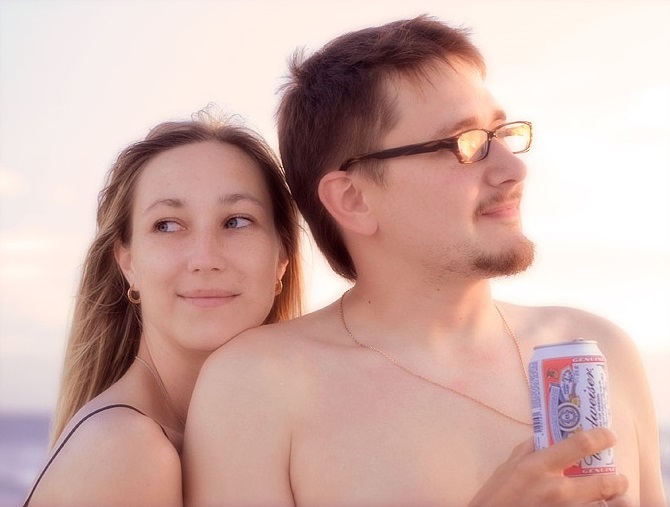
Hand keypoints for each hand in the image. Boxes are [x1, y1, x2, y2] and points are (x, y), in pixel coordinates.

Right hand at [469, 428, 627, 506]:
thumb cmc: (496, 495)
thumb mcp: (508, 466)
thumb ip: (529, 450)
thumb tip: (547, 436)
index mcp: (539, 466)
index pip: (580, 445)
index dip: (600, 437)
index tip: (609, 436)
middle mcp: (557, 489)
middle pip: (604, 483)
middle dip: (618, 481)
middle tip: (619, 479)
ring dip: (616, 503)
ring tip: (617, 499)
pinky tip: (595, 506)